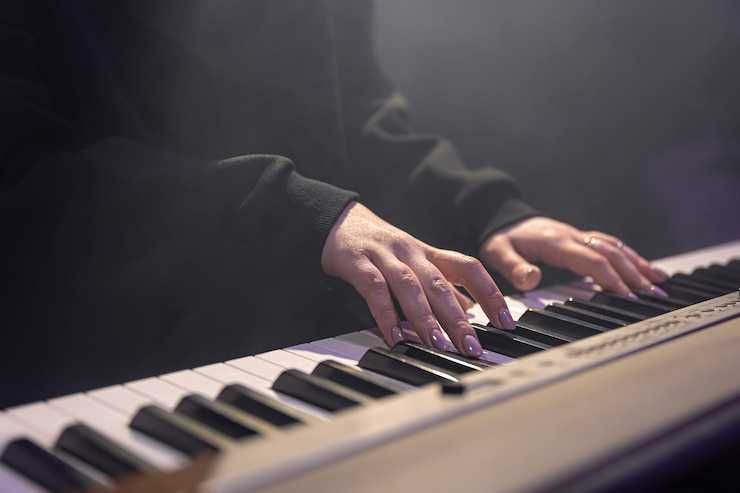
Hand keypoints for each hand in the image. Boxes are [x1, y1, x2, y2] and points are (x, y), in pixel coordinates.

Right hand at [322, 202, 514, 355]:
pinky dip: (385, 314)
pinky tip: (394, 337)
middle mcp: (411, 252)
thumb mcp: (415, 263)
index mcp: (429, 253)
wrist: (338, 221)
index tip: (506, 322)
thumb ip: (441, 286)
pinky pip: (374, 289)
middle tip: (472, 347)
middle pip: (440, 283)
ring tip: (438, 344)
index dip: (490, 294)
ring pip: (411, 286)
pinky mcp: (357, 262)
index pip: (469, 268)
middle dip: (458, 318)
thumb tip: (471, 310)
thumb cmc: (381, 248)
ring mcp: (384, 256)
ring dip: (426, 317)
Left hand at [480, 217, 668, 295]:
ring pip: (615, 248)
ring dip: (638, 265)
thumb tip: (532, 280)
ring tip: (661, 284)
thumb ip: (514, 267)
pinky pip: (611, 245)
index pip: (591, 260)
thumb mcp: (498, 253)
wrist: (500, 218)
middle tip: (654, 298)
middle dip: (635, 275)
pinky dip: (631, 256)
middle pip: (611, 254)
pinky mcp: (581, 238)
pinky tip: (646, 269)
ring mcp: (578, 236)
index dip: (611, 278)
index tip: (628, 296)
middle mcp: (572, 236)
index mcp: (556, 242)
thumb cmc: (501, 239)